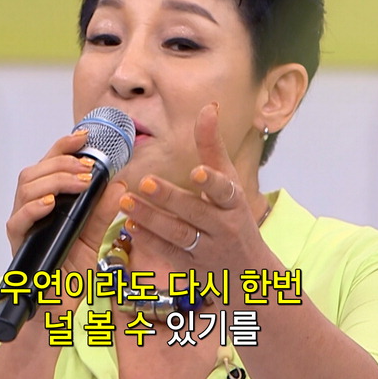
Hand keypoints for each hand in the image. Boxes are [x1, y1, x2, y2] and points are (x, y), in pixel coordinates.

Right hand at [6, 130, 126, 273]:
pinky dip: (33, 207)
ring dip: (54, 179)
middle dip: (62, 162)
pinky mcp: (18, 244)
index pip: (50, 164)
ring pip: (25, 188)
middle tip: (88, 168)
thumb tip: (119, 184)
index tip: (84, 136)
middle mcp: (31, 208)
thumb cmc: (72, 269)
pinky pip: (17, 220)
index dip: (64, 146)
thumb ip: (105, 212)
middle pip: (35, 171)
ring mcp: (23, 225)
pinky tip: (50, 202)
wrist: (60, 305)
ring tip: (78, 182)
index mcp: (49, 200)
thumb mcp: (96, 237)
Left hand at [118, 103, 267, 272]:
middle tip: (145, 182)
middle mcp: (223, 227)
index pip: (226, 191)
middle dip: (170, 198)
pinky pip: (169, 255)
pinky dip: (149, 241)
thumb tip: (209, 107)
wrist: (250, 272)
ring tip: (127, 203)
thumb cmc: (235, 217)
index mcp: (234, 203)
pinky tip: (131, 226)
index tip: (197, 172)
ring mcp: (208, 250)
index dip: (213, 181)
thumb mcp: (231, 181)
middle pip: (195, 212)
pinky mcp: (192, 269)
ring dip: (151, 219)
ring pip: (178, 235)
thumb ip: (213, 147)